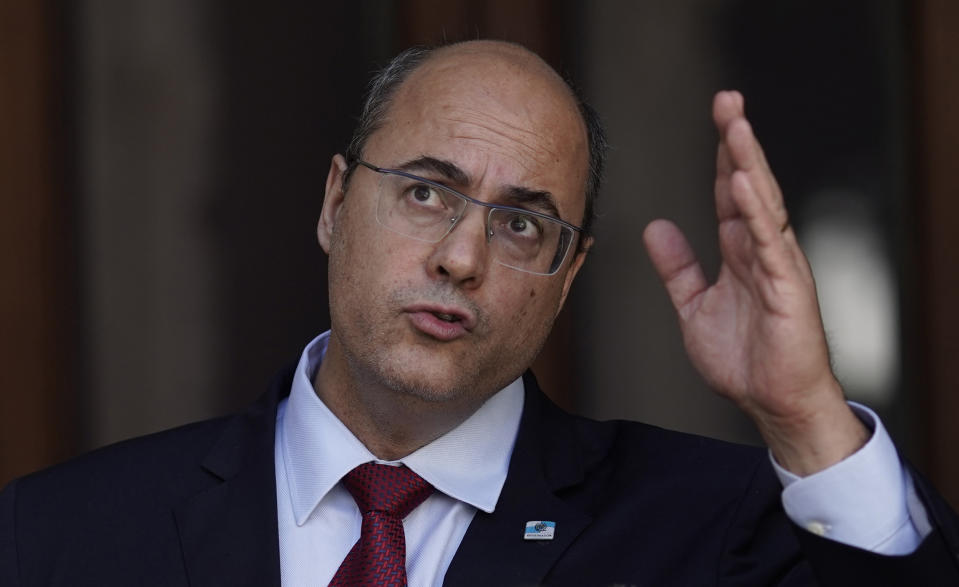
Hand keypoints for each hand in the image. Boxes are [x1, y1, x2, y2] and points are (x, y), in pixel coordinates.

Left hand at [642, 91, 867, 475]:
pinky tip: (742, 181)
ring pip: (761, 204)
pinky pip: (768, 243)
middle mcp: (760, 250)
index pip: (728, 192)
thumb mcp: (694, 305)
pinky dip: (755, 211)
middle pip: (748, 185)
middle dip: (737, 141)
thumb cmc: (741, 358)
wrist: (769, 402)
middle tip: (727, 98)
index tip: (716, 117)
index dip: (720, 155)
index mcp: (739, 251)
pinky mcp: (787, 288)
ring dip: (747, 162)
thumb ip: (677, 266)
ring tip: (735, 124)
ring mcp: (776, 266)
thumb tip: (656, 225)